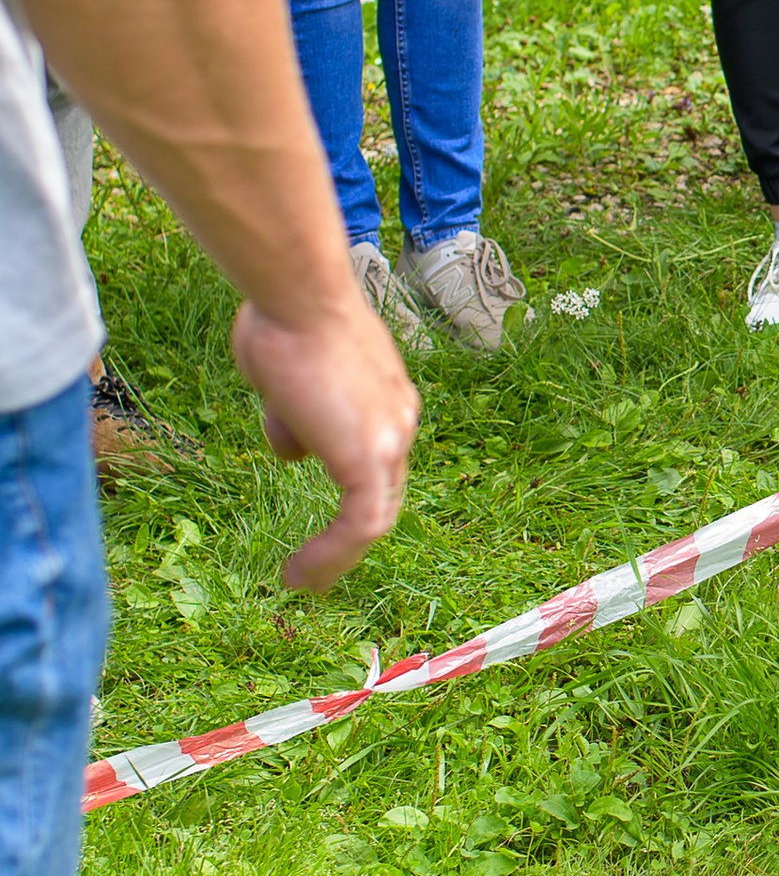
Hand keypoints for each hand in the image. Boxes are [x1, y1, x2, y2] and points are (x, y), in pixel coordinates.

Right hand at [231, 289, 418, 588]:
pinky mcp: (369, 459)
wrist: (296, 294)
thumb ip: (296, 416)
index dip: (354, 496)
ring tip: (303, 581)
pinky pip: (359, 526)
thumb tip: (294, 449)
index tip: (325, 520)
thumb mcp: (287, 378)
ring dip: (338, 556)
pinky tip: (299, 575)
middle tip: (316, 565)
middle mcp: (398, 421)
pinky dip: (330, 557)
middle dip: (350, 535)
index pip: (378, 462)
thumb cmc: (283, 319)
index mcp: (386, 400)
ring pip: (374, 517)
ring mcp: (390, 439)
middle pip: (383, 495)